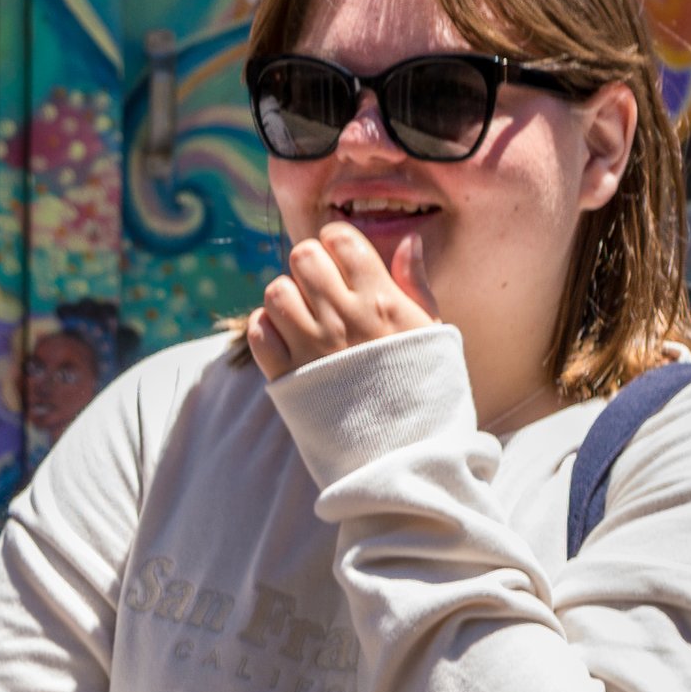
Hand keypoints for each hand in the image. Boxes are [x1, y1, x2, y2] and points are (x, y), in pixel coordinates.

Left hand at [246, 221, 437, 381]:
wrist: (405, 451)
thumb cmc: (425, 389)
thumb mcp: (431, 333)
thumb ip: (416, 285)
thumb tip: (408, 241)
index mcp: (381, 301)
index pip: (341, 240)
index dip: (337, 243)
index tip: (342, 260)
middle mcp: (343, 318)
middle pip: (303, 257)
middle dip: (309, 264)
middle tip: (320, 285)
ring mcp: (312, 347)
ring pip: (276, 290)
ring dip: (286, 296)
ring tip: (302, 314)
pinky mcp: (286, 377)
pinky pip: (258, 331)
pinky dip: (265, 328)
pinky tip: (285, 338)